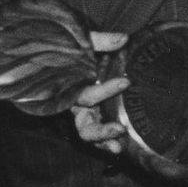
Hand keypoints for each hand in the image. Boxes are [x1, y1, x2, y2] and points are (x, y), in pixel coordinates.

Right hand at [70, 28, 130, 154]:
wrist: (62, 49)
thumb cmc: (72, 45)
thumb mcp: (83, 41)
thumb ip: (99, 41)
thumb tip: (123, 39)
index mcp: (70, 87)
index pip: (86, 95)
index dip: (105, 91)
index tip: (126, 82)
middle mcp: (75, 103)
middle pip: (83, 124)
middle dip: (100, 131)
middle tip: (120, 129)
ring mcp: (85, 111)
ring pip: (89, 132)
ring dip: (104, 140)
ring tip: (118, 147)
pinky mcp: (95, 113)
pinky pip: (98, 130)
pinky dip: (107, 139)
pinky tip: (121, 146)